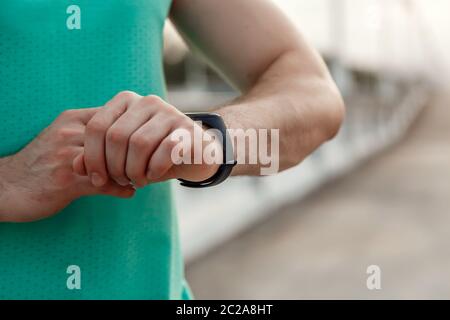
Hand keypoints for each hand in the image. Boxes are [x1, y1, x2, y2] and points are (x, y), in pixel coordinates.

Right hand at [0, 108, 134, 222]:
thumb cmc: (40, 163)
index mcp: (72, 120)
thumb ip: (89, 133)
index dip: (134, 130)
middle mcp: (71, 134)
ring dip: (131, 171)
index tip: (145, 142)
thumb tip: (125, 136)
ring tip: (140, 178)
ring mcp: (69, 157)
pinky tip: (129, 192)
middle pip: (118, 137)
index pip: (114, 116)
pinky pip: (104, 184)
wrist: (6, 187)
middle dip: (136, 151)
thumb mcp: (61, 137)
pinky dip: (121, 189)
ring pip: (114, 160)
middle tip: (148, 162)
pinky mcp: (67, 182)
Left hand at [73, 91, 221, 187]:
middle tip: (121, 181)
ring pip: (139, 144)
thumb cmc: (152, 154)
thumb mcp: (121, 155)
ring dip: (134, 171)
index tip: (97, 179)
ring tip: (137, 180)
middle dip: (114, 167)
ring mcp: (170, 113)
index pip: (96, 127)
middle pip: (116, 137)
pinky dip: (155, 169)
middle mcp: (147, 101)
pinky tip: (154, 175)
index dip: (92, 157)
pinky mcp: (188, 129)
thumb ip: (96, 157)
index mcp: (126, 101)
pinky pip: (165, 151)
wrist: (194, 153)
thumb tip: (75, 165)